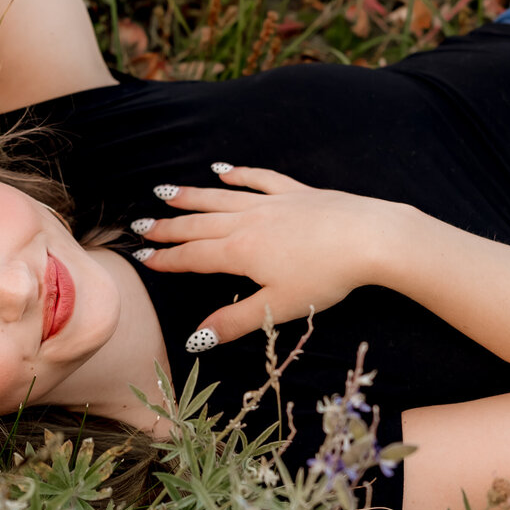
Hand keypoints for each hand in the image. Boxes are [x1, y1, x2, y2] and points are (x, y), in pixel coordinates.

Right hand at [132, 165, 388, 345]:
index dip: (166, 259)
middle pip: (199, 224)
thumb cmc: (325, 277)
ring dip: (192, 196)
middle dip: (168, 227)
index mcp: (240, 252)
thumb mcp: (277, 307)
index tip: (141, 257)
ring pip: (221, 198)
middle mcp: (248, 222)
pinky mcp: (295, 192)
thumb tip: (194, 340)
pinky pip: (259, 179)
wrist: (369, 238)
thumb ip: (234, 321)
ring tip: (165, 192)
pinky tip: (224, 170)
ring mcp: (271, 202)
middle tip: (140, 225)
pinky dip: (239, 174)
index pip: (193, 257)